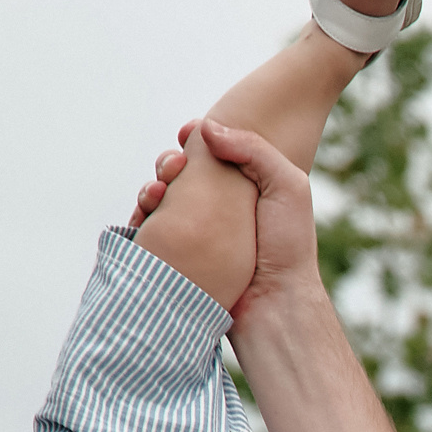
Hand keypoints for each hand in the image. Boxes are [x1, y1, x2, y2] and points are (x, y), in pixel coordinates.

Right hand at [128, 118, 324, 318]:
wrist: (274, 303)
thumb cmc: (288, 246)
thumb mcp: (288, 186)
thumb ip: (254, 148)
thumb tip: (206, 128)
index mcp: (246, 190)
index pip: (213, 156)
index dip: (196, 140)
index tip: (187, 131)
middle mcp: (221, 210)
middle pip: (182, 175)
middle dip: (169, 163)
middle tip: (173, 165)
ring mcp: (199, 234)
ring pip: (163, 201)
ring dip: (152, 188)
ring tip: (157, 190)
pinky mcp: (180, 257)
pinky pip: (152, 231)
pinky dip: (143, 217)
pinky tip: (145, 212)